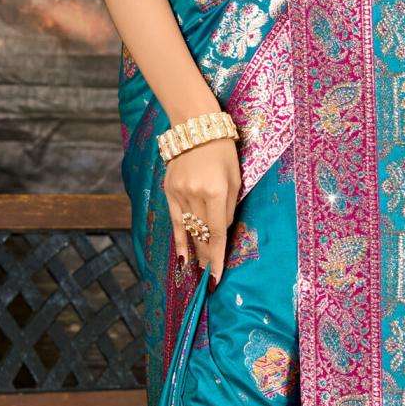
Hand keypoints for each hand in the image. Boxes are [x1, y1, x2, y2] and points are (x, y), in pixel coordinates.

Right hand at [165, 138, 240, 285]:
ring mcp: (179, 193)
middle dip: (208, 258)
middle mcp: (195, 195)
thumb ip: (229, 206)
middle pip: (202, 235)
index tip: (217, 277)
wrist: (196, 127)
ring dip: (196, 251)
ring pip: (189, 230)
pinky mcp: (169, 190)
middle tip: (210, 278)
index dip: (218, 257)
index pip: (218, 233)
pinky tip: (182, 258)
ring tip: (199, 271)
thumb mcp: (235, 177)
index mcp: (216, 191)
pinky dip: (179, 240)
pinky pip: (175, 221)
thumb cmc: (223, 151)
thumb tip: (222, 231)